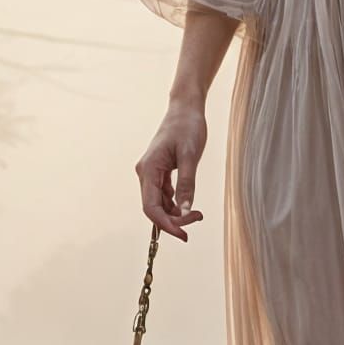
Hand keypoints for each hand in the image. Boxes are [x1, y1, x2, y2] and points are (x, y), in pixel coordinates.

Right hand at [136, 101, 208, 241]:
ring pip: (160, 204)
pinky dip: (176, 204)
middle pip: (154, 208)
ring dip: (176, 214)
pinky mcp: (160, 173)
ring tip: (198, 214)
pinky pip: (164, 196)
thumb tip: (185, 210)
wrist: (185, 109)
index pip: (151, 207)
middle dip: (174, 220)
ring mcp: (151, 174)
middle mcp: (145, 174)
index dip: (166, 225)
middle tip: (198, 219)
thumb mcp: (190, 156)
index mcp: (148, 170)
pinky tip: (190, 207)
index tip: (184, 235)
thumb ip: (187, 184)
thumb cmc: (187, 127)